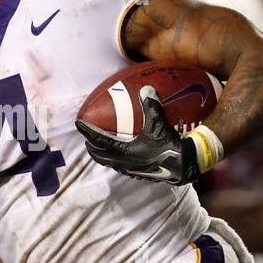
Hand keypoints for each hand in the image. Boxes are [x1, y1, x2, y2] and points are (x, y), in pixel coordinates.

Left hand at [76, 86, 199, 183]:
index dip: (87, 131)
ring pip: (111, 163)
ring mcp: (131, 170)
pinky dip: (116, 159)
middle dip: (92, 147)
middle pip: (101, 156)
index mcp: (124, 151)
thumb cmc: (169, 145)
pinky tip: (123, 154)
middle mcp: (124, 163)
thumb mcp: (158, 124)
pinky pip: (122, 166)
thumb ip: (151, 106)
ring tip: (100, 148)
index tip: (78, 124)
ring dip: (103, 155)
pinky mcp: (140, 173)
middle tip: (86, 139)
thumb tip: (146, 88)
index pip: (99, 140)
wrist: (184, 165)